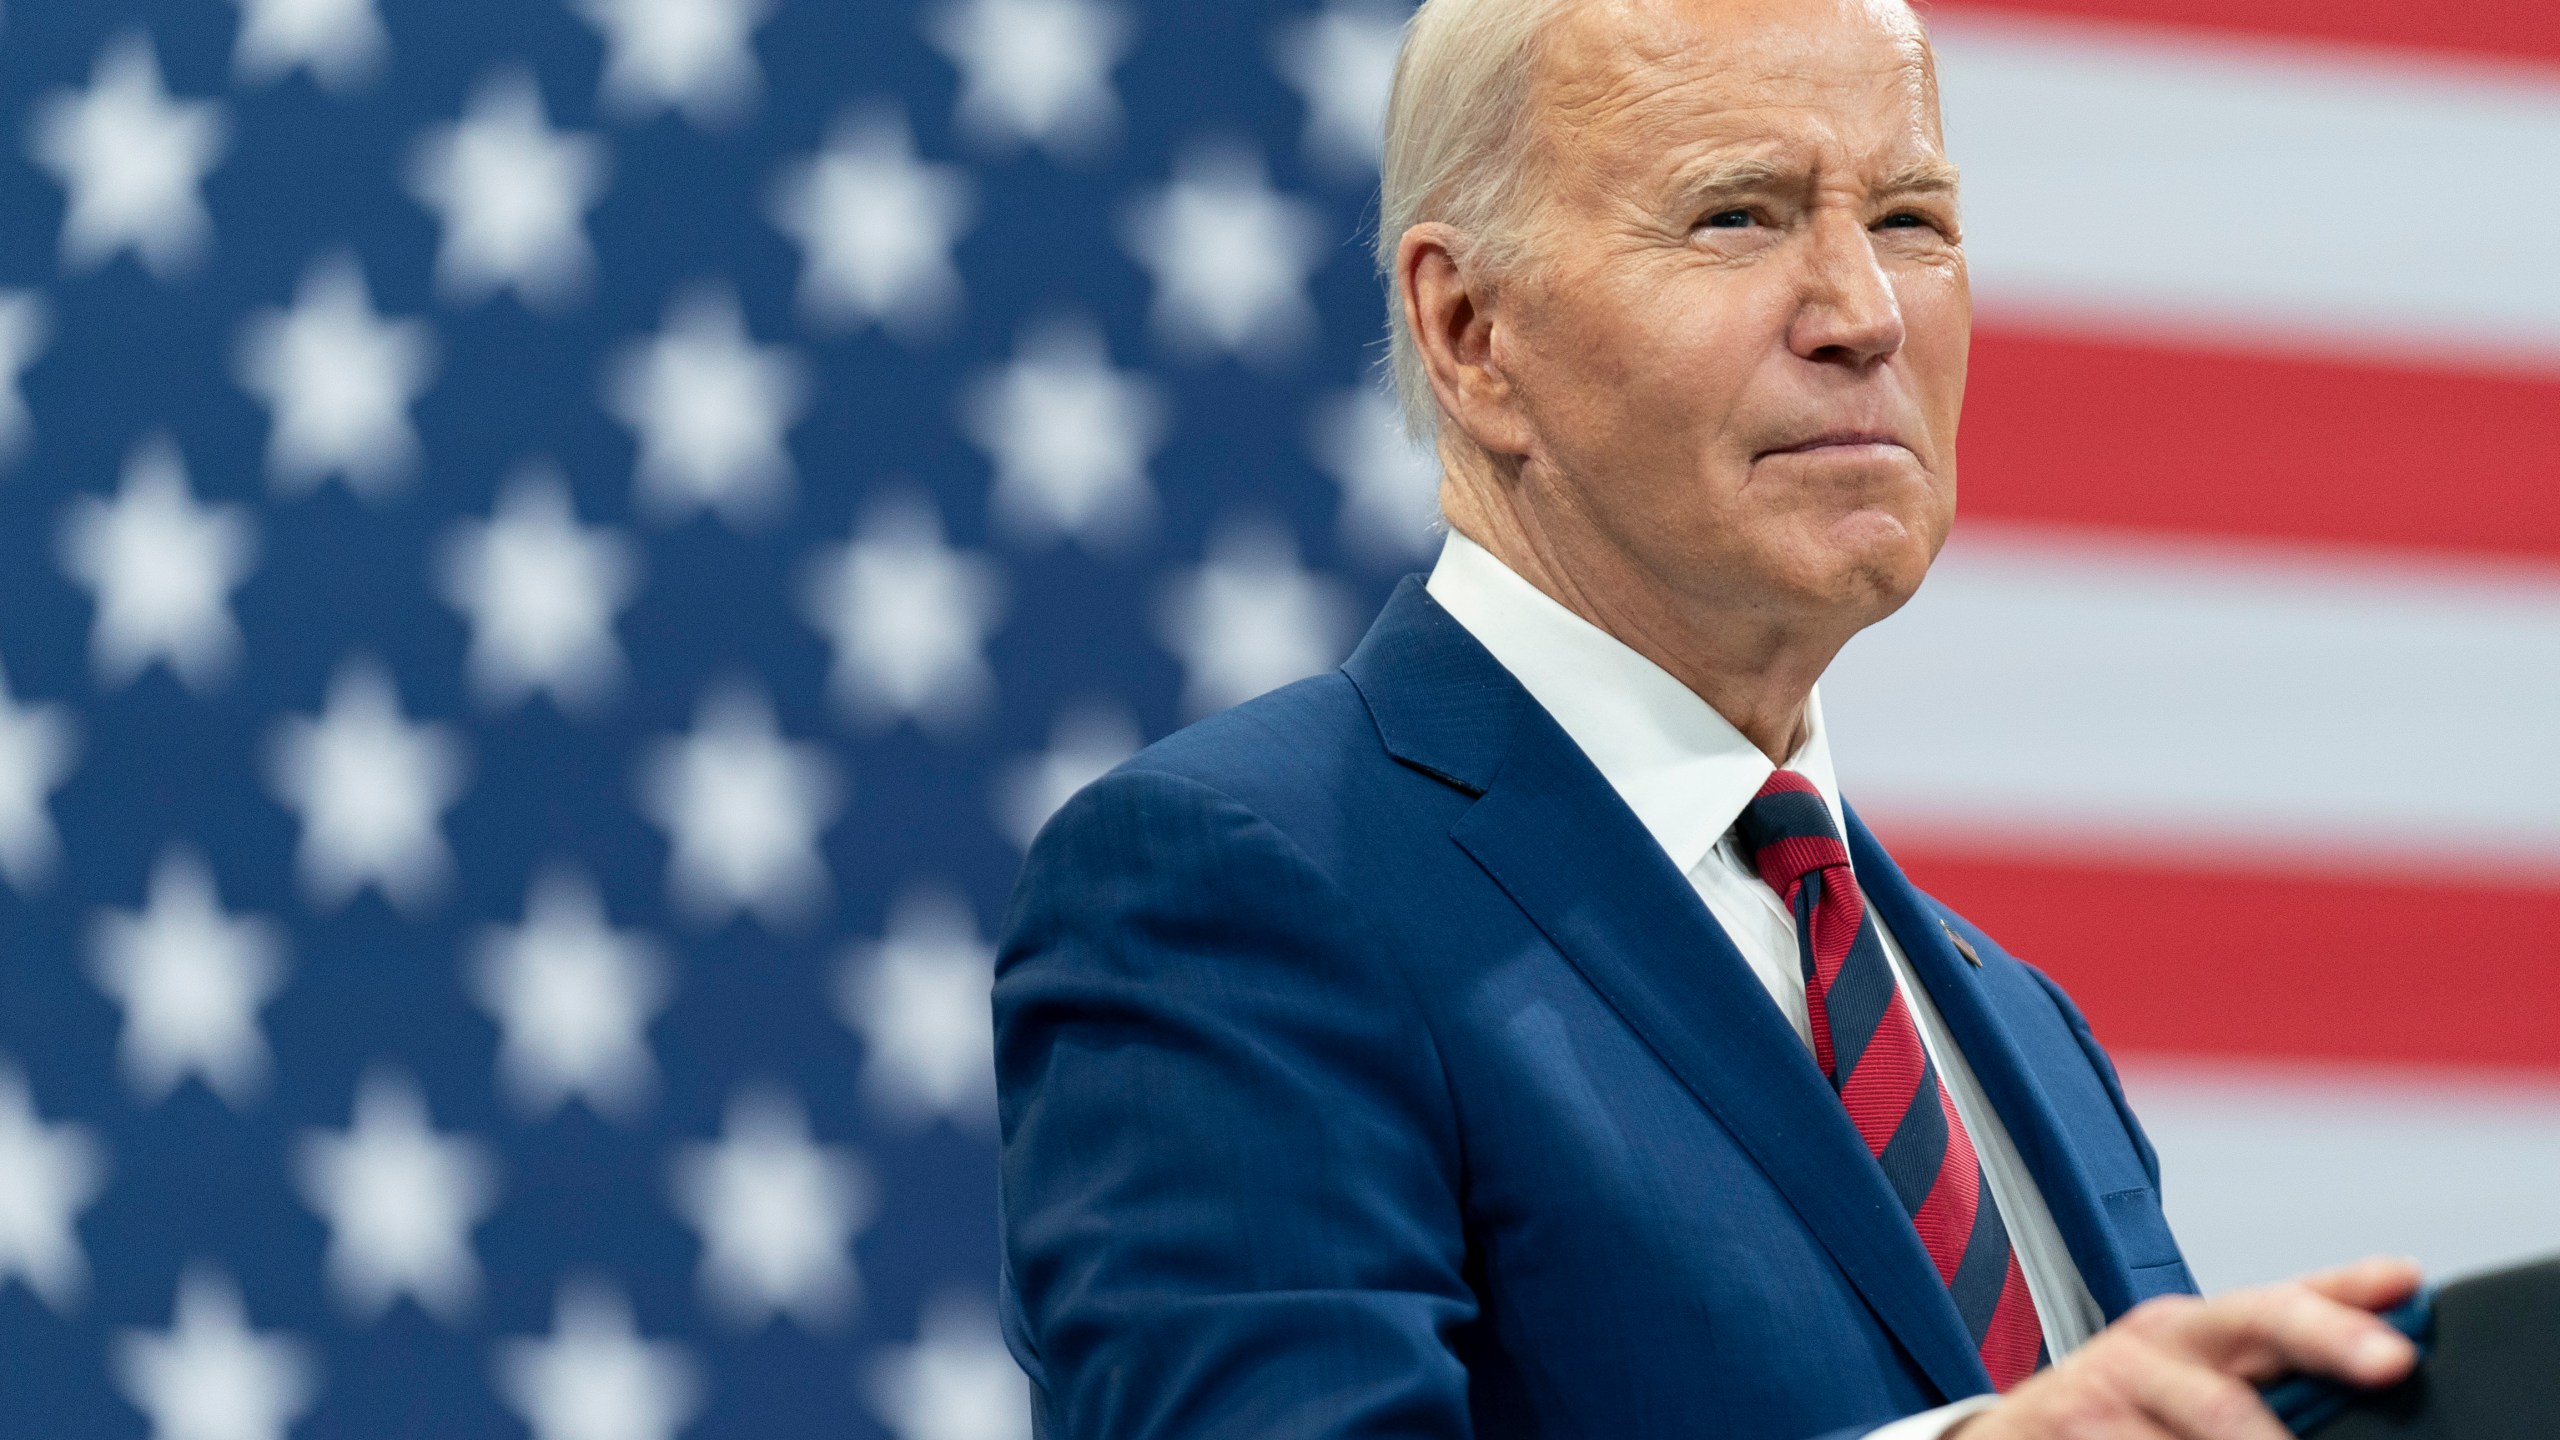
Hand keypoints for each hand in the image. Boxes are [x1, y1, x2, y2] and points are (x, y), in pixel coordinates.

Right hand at [1950, 1257, 2421, 1439]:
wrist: (2020, 1438)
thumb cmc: (2134, 1412)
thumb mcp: (2197, 1379)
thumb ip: (2281, 1369)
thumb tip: (2392, 1346)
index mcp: (2201, 1325)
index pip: (2285, 1296)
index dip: (2348, 1290)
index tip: (2406, 1282)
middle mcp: (2159, 1341)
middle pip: (2255, 1325)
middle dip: (2329, 1338)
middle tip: (2391, 1362)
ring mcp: (2114, 1383)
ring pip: (2217, 1412)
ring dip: (2267, 1435)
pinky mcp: (2075, 1426)